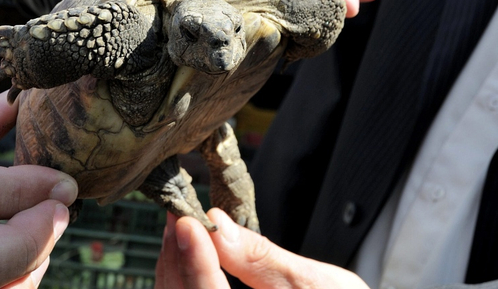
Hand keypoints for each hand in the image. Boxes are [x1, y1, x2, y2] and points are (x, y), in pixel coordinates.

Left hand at [155, 209, 369, 288]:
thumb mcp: (321, 284)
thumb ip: (263, 259)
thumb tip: (219, 225)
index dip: (195, 262)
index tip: (187, 222)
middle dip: (179, 258)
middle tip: (180, 215)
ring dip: (176, 267)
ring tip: (183, 229)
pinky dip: (183, 280)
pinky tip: (187, 256)